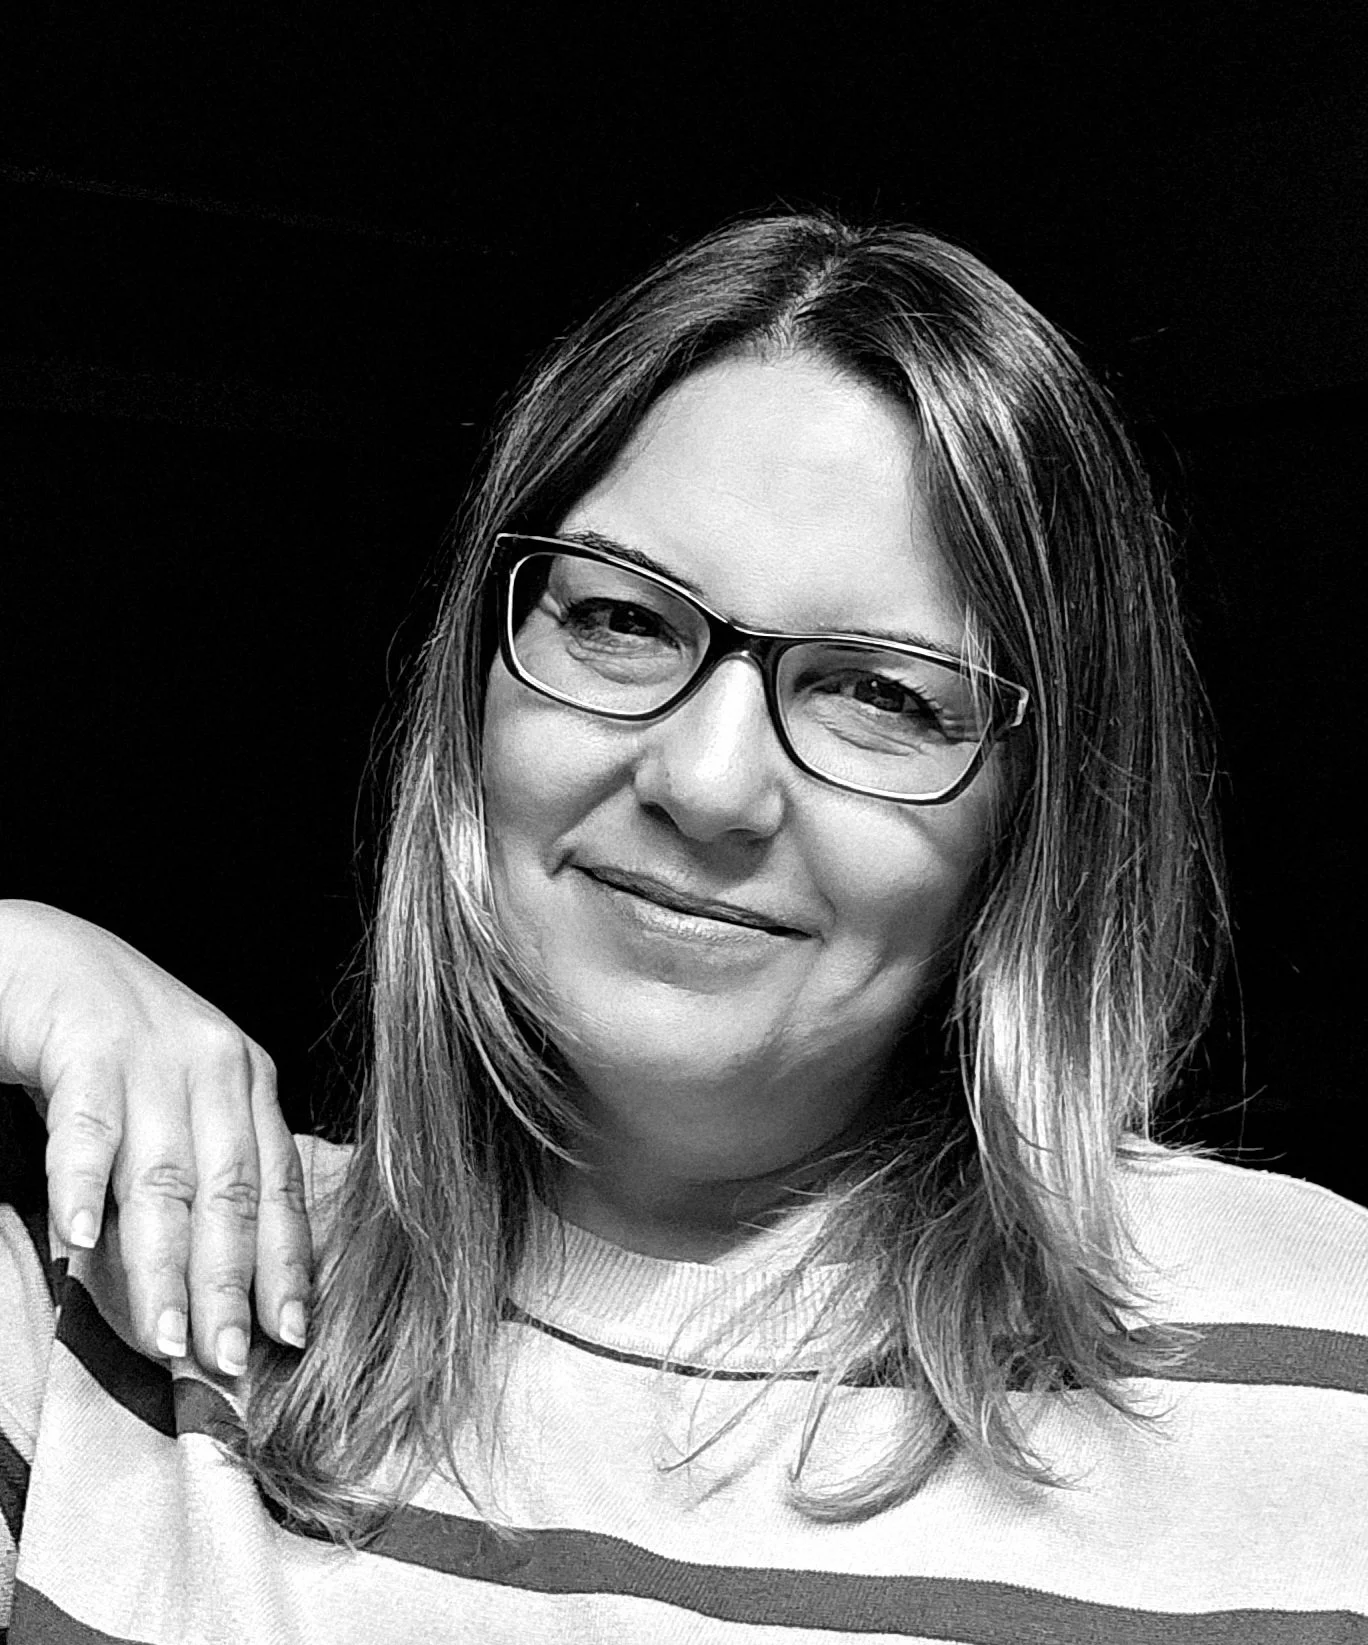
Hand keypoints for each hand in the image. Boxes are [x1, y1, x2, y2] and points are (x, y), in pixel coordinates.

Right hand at [0, 900, 311, 1373]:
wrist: (43, 954)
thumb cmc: (114, 1044)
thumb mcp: (174, 1101)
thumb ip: (197, 1172)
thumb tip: (212, 1279)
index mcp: (248, 1083)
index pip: (277, 1189)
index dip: (286, 1265)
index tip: (291, 1337)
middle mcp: (218, 1066)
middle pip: (230, 1194)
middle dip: (231, 1285)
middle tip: (226, 1362)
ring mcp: (155, 1054)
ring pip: (166, 1177)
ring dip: (164, 1265)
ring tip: (165, 1337)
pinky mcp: (89, 1044)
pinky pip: (87, 1127)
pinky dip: (83, 1186)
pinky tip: (77, 1242)